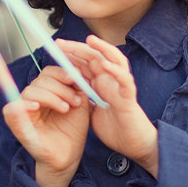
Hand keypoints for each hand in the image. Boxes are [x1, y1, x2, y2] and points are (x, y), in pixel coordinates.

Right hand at [3, 65, 90, 186]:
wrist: (68, 156)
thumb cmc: (72, 130)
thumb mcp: (79, 104)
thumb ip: (77, 86)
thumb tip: (78, 67)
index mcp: (47, 91)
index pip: (49, 72)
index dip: (62, 72)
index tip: (77, 78)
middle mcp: (33, 97)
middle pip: (41, 79)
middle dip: (61, 88)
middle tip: (75, 101)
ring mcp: (24, 110)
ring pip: (31, 91)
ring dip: (51, 97)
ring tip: (65, 109)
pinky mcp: (16, 123)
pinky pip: (12, 109)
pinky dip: (24, 105)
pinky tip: (36, 107)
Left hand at [55, 36, 158, 177]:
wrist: (133, 145)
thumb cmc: (115, 128)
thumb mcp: (91, 111)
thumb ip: (83, 99)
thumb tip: (67, 91)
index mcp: (100, 83)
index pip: (85, 62)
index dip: (71, 54)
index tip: (55, 48)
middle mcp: (110, 81)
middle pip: (96, 56)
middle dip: (78, 48)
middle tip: (60, 43)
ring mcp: (121, 87)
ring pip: (115, 60)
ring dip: (103, 49)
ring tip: (90, 41)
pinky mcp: (129, 97)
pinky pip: (125, 81)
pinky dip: (116, 71)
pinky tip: (105, 64)